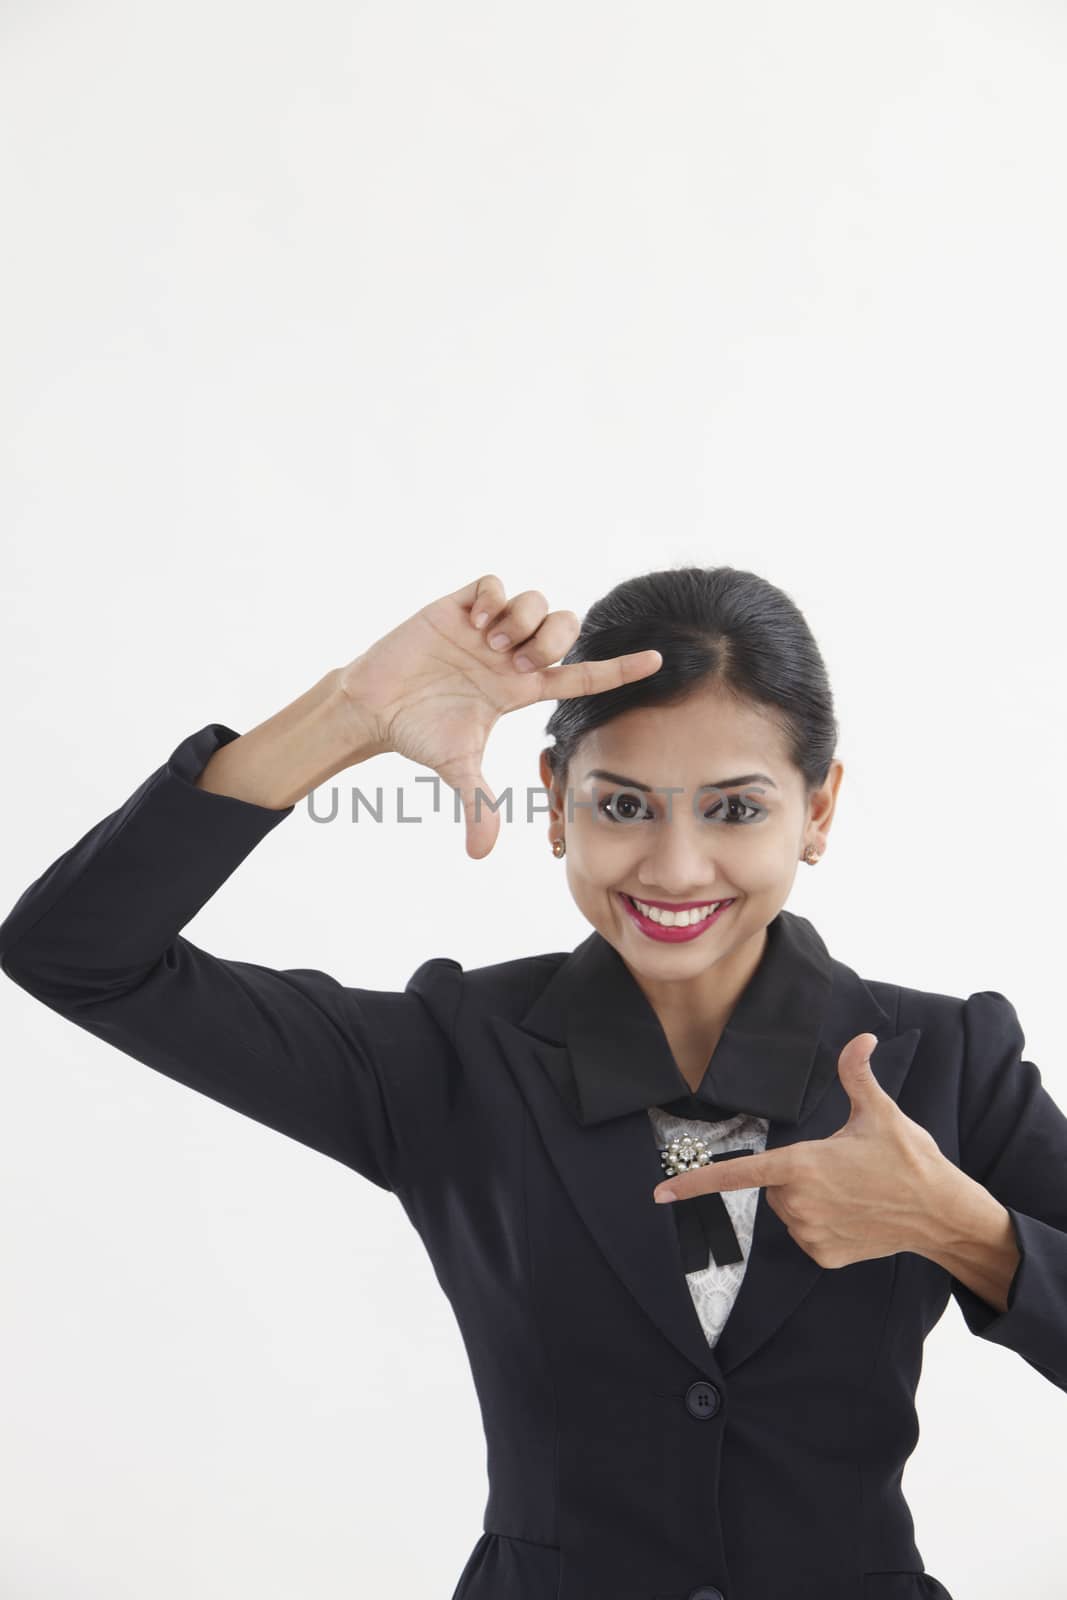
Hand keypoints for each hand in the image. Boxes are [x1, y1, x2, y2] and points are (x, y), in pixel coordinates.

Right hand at [338, 574, 661, 859]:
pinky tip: (472, 623)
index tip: (658, 661)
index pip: (582, 675)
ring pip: (533, 601)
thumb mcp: (456, 768)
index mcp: (521, 689)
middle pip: (565, 628)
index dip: (620, 668)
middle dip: (552, 640)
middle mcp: (511, 655)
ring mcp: (486, 629)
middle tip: (520, 662)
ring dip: (521, 620)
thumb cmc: (419, 733)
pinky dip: (491, 597)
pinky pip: (493, 582)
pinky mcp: (458, 606)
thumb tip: (481, 855)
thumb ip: (477, 805)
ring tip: (491, 642)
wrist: (373, 707)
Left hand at [652, 1033, 954, 1267]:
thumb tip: (861, 1037)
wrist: (942, 1215)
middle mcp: (799, 1203)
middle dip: (797, 1174)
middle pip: (774, 1186)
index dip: (696, 1183)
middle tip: (840, 1168)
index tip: (660, 1194)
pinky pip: (808, 1235)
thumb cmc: (910, 1160)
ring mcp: (811, 1234)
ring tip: (853, 1191)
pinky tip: (856, 1215)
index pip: (738, 1174)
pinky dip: (823, 1225)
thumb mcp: (880, 1112)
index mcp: (802, 1165)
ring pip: (790, 1211)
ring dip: (810, 1200)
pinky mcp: (825, 1256)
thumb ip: (857, 1074)